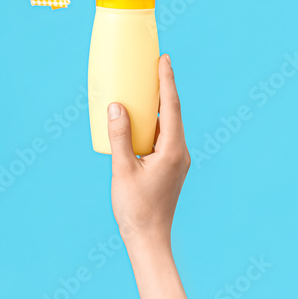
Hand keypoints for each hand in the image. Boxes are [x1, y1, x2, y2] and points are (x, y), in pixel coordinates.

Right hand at [108, 54, 191, 298]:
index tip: (164, 59)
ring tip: (143, 90)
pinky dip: (152, 126)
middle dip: (162, 89)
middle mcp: (180, 151)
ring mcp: (177, 160)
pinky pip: (163, 138)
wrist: (149, 239)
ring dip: (156, 108)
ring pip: (167, 126)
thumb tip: (117, 106)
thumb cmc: (135, 208)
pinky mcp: (171, 167)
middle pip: (172, 112)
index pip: (171, 106)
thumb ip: (119, 136)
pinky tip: (139, 123)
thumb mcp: (122, 170)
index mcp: (173, 149)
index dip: (167, 80)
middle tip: (154, 66)